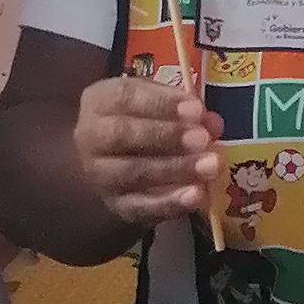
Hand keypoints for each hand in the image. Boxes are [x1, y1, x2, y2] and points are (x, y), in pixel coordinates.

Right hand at [71, 64, 216, 228]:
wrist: (118, 160)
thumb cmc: (143, 122)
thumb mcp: (160, 105)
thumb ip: (185, 110)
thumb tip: (212, 123)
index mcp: (100, 101)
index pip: (125, 96)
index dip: (162, 103)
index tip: (197, 110)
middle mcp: (91, 137)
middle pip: (122, 134)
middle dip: (167, 135)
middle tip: (203, 139)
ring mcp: (100, 175)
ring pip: (132, 172)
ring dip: (174, 169)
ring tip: (210, 166)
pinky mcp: (115, 205)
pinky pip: (140, 207)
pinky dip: (170, 203)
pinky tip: (197, 196)